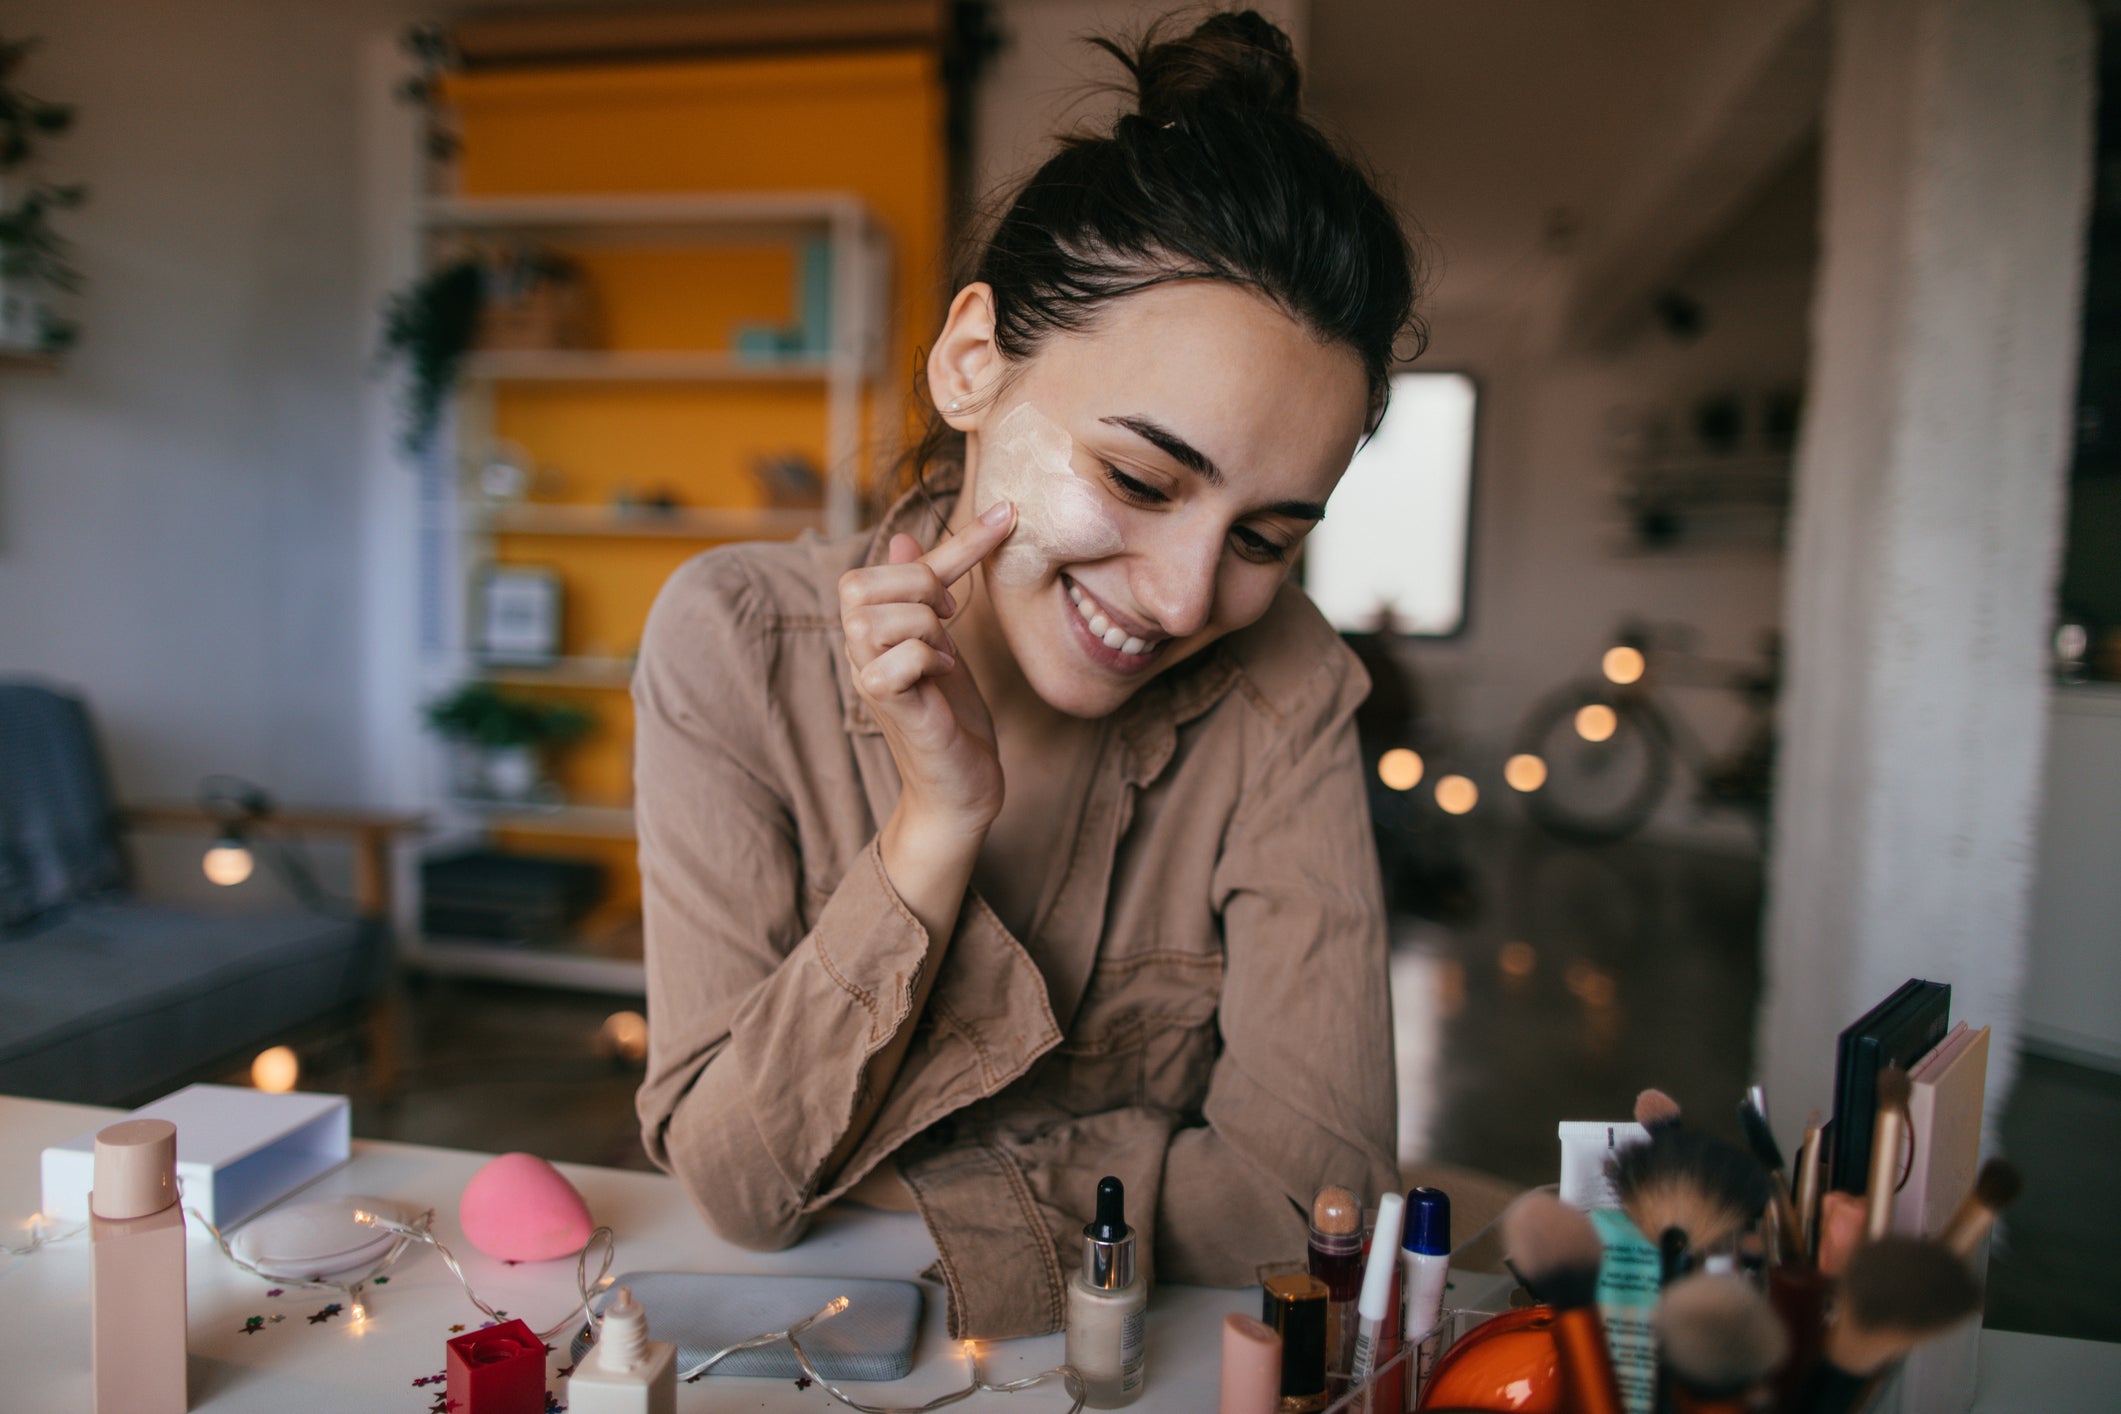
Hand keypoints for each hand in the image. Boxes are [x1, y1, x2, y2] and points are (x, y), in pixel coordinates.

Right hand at [838, 500, 1016, 842]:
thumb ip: (925, 590)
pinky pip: (895, 658)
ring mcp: (866, 676)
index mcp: (871, 626)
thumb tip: (902, 537)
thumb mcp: (943, 641)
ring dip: (928, 628)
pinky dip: (927, 659)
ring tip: (944, 654)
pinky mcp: (883, 705)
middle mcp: (857, 648)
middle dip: (922, 590)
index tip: (1009, 516)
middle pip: (863, 583)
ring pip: (881, 617)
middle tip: (951, 620)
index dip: (955, 541)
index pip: (893, 563)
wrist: (960, 787)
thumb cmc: (952, 716)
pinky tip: (942, 676)